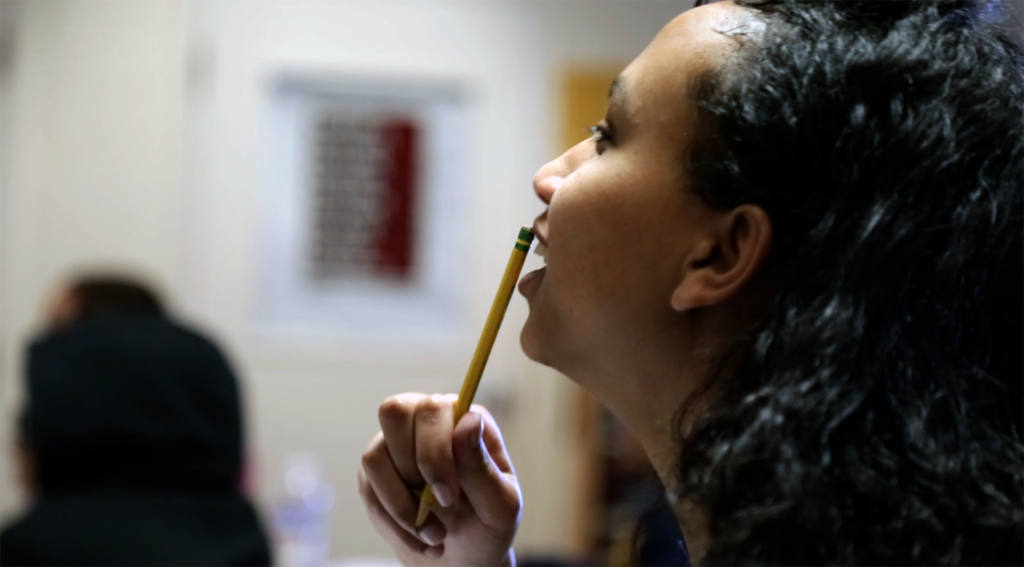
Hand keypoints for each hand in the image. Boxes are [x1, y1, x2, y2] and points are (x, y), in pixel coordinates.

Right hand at [358, 393, 521, 565]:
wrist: (463, 555)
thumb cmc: (487, 522)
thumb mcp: (499, 503)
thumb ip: (483, 466)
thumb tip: (469, 421)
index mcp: (461, 418)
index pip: (432, 409)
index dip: (434, 451)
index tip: (448, 497)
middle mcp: (424, 421)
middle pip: (393, 412)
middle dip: (412, 471)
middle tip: (439, 508)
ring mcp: (394, 445)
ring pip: (374, 458)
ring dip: (402, 507)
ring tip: (435, 535)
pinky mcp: (375, 475)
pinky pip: (369, 492)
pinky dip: (395, 525)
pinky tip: (421, 540)